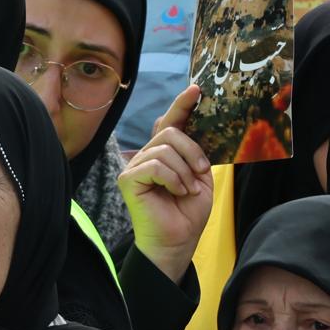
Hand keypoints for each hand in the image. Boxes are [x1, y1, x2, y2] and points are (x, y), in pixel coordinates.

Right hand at [117, 85, 214, 283]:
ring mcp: (135, 165)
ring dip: (184, 171)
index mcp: (164, 153)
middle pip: (171, 132)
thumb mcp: (200, 176)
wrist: (178, 241)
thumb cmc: (188, 212)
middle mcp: (147, 155)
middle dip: (193, 152)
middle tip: (201, 173)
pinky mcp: (129, 178)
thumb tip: (197, 125)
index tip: (196, 89)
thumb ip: (196, 152)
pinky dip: (173, 179)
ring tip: (186, 190)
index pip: (171, 122)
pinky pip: (155, 165)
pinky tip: (176, 192)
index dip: (182, 105)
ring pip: (165, 148)